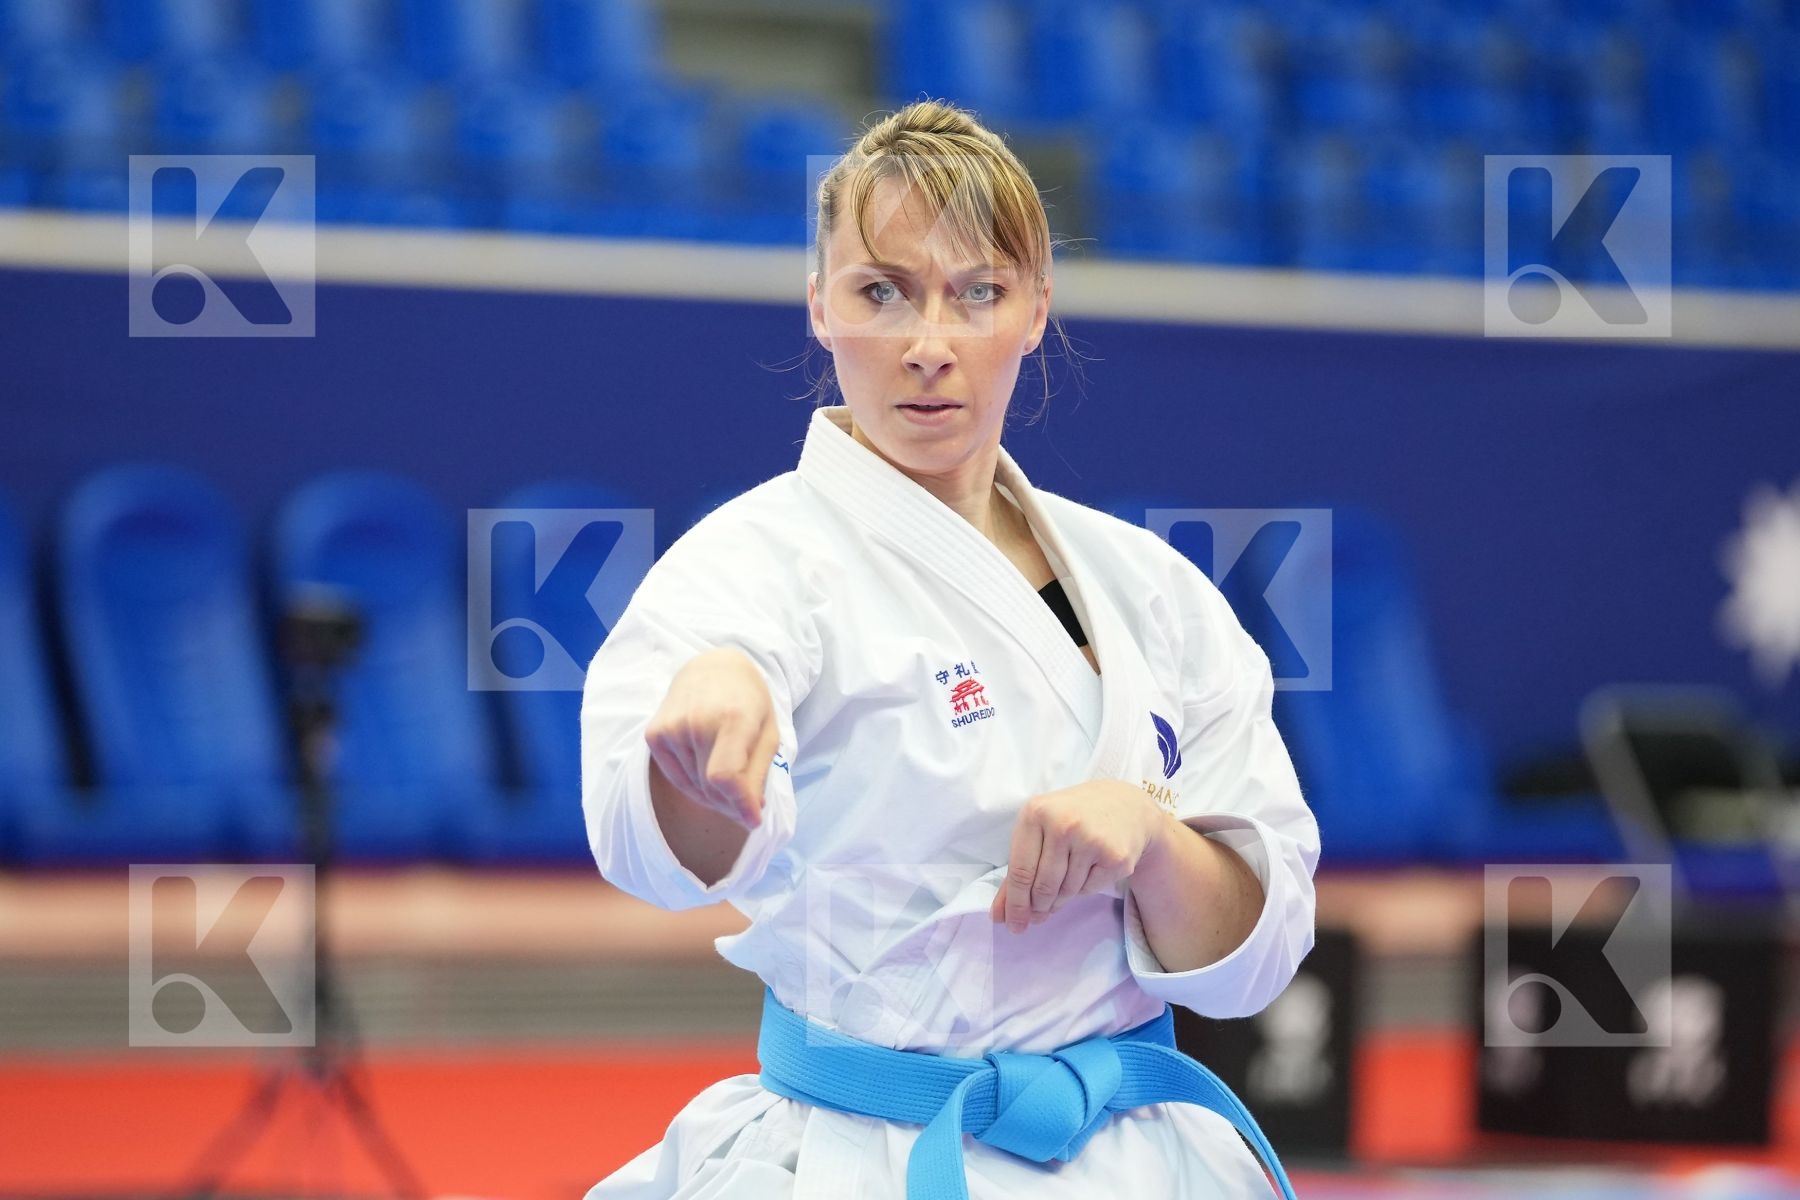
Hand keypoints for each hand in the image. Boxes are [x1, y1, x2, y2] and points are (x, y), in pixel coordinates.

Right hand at [645, 647, 779, 829]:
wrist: (710, 669)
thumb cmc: (748, 702)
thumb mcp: (768, 733)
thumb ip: (759, 774)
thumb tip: (751, 815)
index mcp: (733, 718)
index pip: (726, 776)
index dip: (739, 804)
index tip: (753, 819)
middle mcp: (696, 722)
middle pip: (710, 787)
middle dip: (731, 804)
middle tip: (745, 804)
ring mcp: (671, 728)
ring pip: (694, 787)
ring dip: (714, 796)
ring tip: (729, 781)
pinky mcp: (654, 734)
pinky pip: (676, 778)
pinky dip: (694, 786)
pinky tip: (707, 771)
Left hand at [988, 780, 1169, 933]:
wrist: (1126, 806)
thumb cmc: (1071, 819)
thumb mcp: (1039, 832)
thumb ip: (1016, 873)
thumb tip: (998, 916)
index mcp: (1036, 813)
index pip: (1020, 871)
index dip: (1016, 904)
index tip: (1013, 925)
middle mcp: (1062, 823)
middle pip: (1043, 886)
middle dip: (1039, 906)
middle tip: (1040, 912)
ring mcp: (1091, 839)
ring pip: (1066, 891)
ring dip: (1061, 898)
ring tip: (1066, 880)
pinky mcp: (1115, 856)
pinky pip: (1088, 889)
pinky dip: (1084, 888)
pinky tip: (1089, 869)